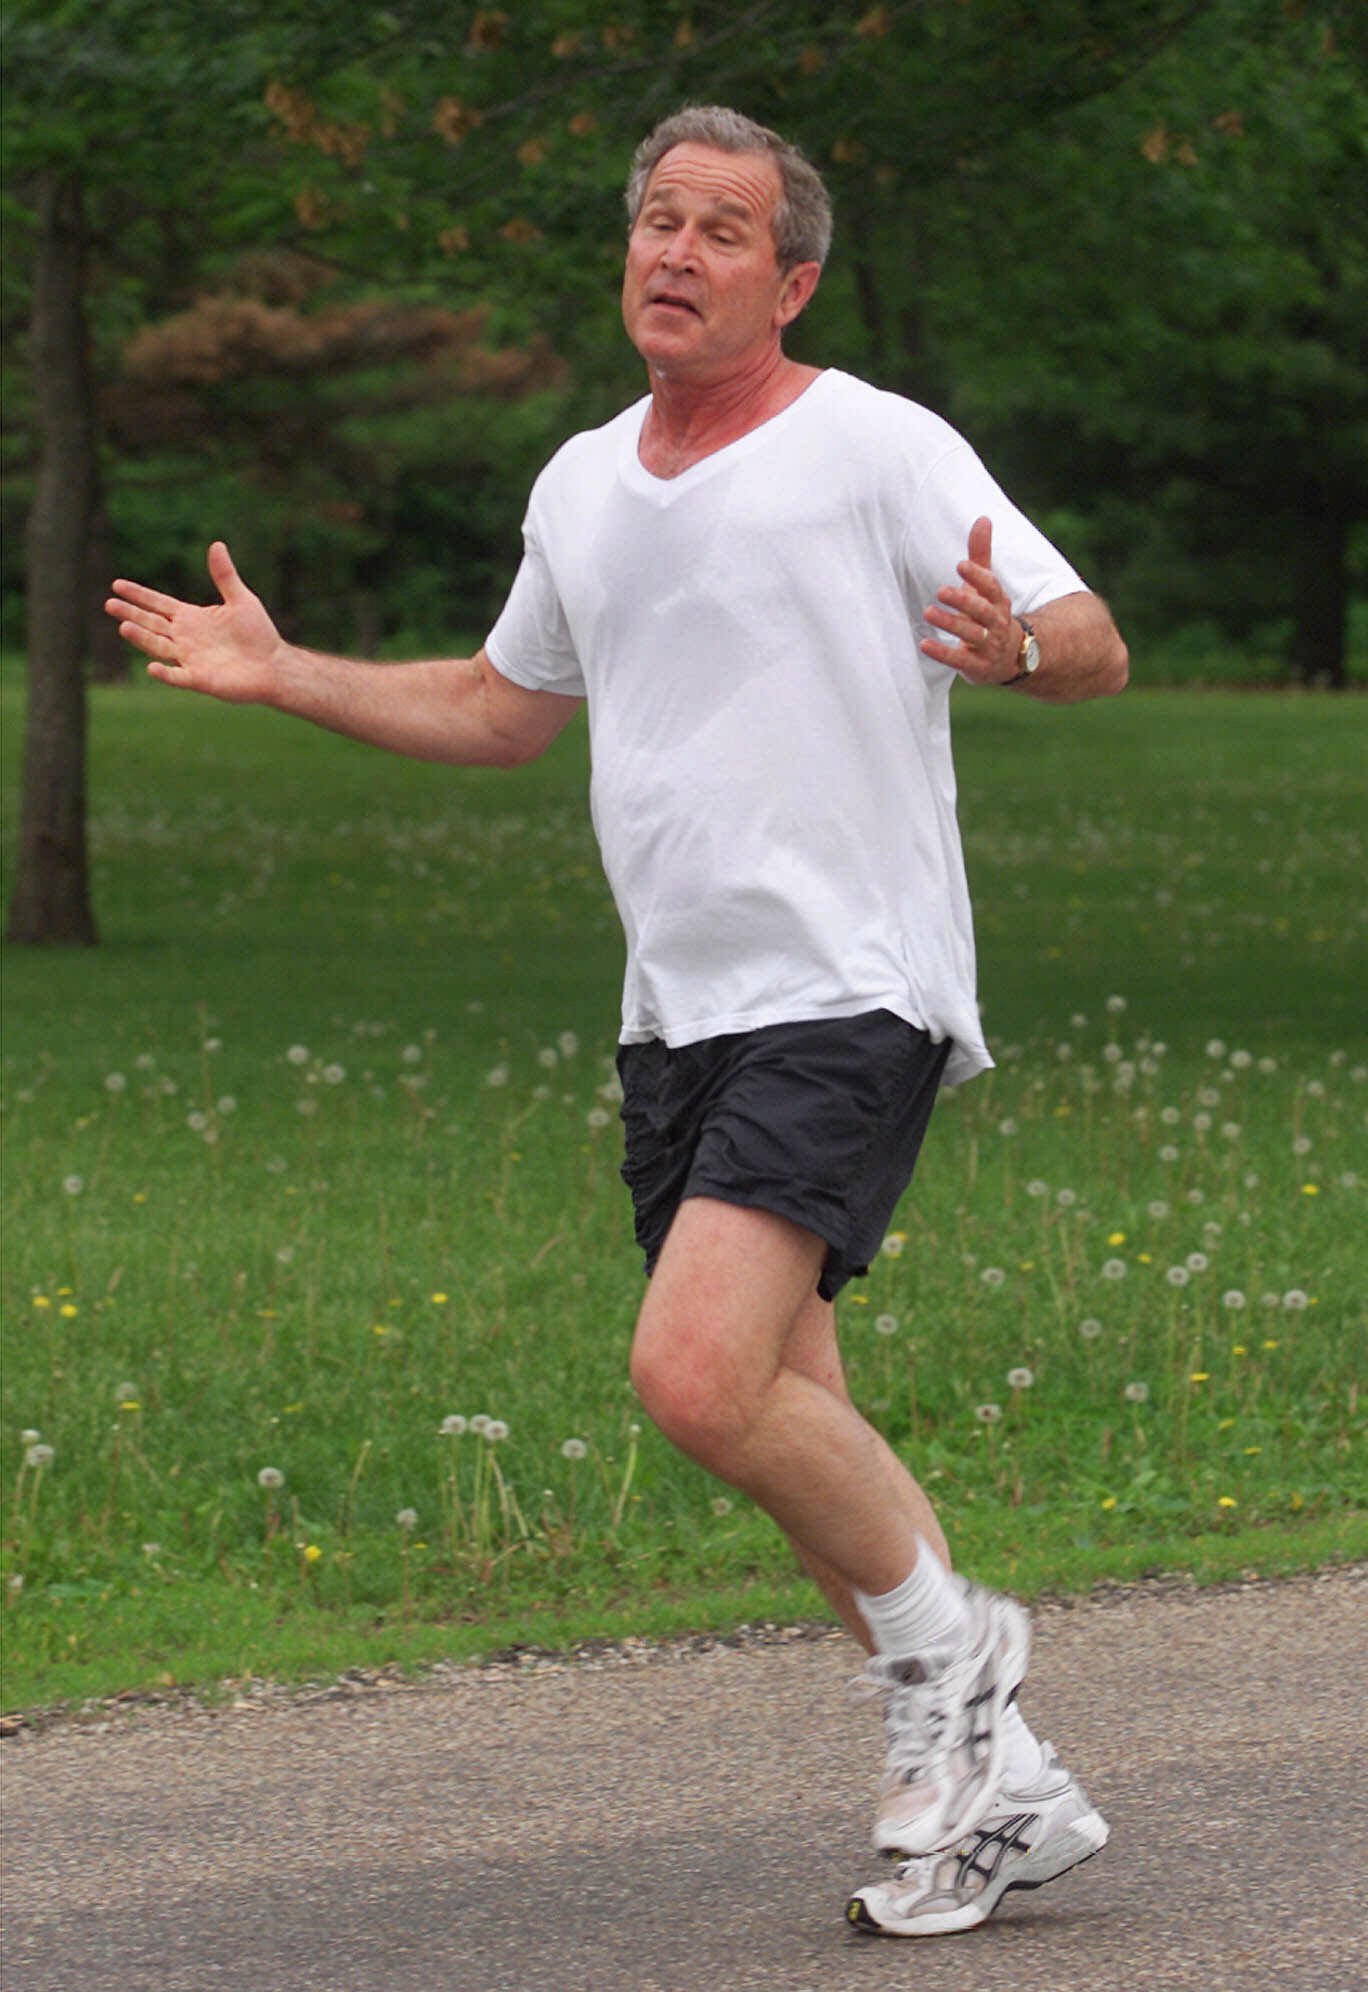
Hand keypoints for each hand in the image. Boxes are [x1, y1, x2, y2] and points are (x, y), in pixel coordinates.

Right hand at [105, 542, 284, 704]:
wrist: (274, 665)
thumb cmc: (258, 634)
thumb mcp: (241, 599)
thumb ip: (225, 575)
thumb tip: (216, 544)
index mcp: (192, 618)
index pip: (159, 604)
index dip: (139, 595)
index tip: (117, 585)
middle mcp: (186, 638)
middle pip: (152, 624)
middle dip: (131, 614)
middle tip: (109, 604)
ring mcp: (190, 659)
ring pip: (159, 647)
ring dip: (142, 638)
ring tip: (123, 627)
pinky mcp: (200, 679)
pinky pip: (178, 677)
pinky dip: (165, 673)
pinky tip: (152, 667)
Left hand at [920, 517, 1021, 685]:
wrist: (1010, 658)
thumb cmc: (990, 614)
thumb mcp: (987, 586)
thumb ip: (981, 555)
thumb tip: (983, 518)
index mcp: (999, 602)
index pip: (993, 587)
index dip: (978, 576)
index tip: (961, 565)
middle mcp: (997, 623)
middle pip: (983, 611)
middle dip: (964, 601)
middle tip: (941, 591)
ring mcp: (990, 647)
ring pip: (973, 634)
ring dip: (951, 623)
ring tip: (928, 612)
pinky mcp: (978, 667)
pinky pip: (961, 661)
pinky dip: (943, 653)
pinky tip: (924, 644)